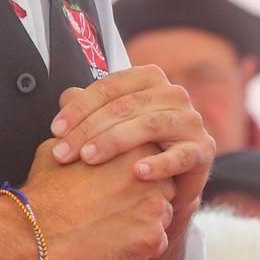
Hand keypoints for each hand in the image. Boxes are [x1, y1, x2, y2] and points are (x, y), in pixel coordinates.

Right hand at [19, 138, 177, 259]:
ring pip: (163, 216)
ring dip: (145, 221)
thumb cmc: (46, 192)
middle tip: (116, 206)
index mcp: (136, 149)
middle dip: (146, 196)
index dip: (136, 174)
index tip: (120, 184)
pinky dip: (141, 246)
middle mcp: (153, 177)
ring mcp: (155, 209)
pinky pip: (157, 243)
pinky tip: (116, 242)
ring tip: (113, 225)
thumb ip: (84, 133)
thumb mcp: (61, 148)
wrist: (36, 231)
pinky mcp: (152, 239)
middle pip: (165, 187)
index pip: (154, 159)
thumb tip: (78, 115)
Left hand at [49, 66, 216, 218]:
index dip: (80, 107)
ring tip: (89, 159)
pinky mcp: (204, 150)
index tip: (55, 130)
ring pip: (150, 125)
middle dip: (89, 129)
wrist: (173, 178)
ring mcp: (191, 121)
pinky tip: (138, 172)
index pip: (111, 86)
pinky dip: (159, 164)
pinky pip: (181, 155)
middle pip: (126, 105)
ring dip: (115, 142)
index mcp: (150, 80)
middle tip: (62, 152)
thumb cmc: (139, 146)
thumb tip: (65, 95)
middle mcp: (174, 94)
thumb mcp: (114, 124)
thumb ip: (93, 109)